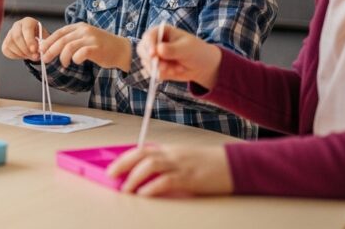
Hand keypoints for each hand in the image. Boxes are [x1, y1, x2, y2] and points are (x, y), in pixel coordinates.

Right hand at [1, 17, 42, 60]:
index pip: (26, 29)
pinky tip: (23, 55)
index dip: (30, 40)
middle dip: (26, 49)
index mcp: (28, 21)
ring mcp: (9, 33)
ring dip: (21, 53)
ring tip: (30, 56)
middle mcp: (17, 25)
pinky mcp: (5, 42)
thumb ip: (43, 44)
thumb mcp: (45, 38)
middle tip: (34, 56)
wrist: (34, 40)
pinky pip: (6, 50)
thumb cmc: (40, 38)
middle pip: (17, 37)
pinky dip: (15, 56)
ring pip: (10, 44)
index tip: (34, 50)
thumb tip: (39, 51)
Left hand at [41, 22, 130, 69]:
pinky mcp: (96, 48)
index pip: (59, 32)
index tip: (41, 49)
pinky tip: (76, 62)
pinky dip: (75, 59)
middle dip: (50, 50)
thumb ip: (71, 40)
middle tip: (45, 59)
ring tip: (64, 64)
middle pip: (61, 40)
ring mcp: (90, 38)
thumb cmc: (101, 46)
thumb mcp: (85, 38)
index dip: (48, 41)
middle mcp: (84, 30)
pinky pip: (80, 54)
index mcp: (79, 27)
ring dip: (62, 57)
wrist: (121, 49)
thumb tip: (51, 48)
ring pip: (69, 47)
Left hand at [106, 144, 233, 195]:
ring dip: (134, 177)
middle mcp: (172, 155)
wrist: (234, 164)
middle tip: (111, 175)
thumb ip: (166, 165)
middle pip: (142, 155)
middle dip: (123, 164)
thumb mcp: (184, 160)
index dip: (125, 158)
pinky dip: (153, 187)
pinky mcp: (190, 178)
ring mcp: (181, 165)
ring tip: (126, 189)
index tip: (113, 167)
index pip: (142, 150)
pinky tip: (144, 193)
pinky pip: (167, 181)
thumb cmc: (209, 164)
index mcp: (170, 150)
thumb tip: (144, 176)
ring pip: (151, 166)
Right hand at [137, 24, 221, 88]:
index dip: (149, 45)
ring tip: (177, 69)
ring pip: (146, 62)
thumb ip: (172, 49)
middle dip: (152, 60)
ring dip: (160, 68)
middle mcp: (154, 42)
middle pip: (142, 49)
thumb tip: (158, 50)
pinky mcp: (155, 66)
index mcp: (161, 32)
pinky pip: (152, 72)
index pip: (148, 36)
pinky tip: (175, 71)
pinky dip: (163, 74)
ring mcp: (154, 55)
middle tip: (164, 67)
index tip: (154, 54)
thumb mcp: (186, 48)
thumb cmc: (196, 51)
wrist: (202, 66)